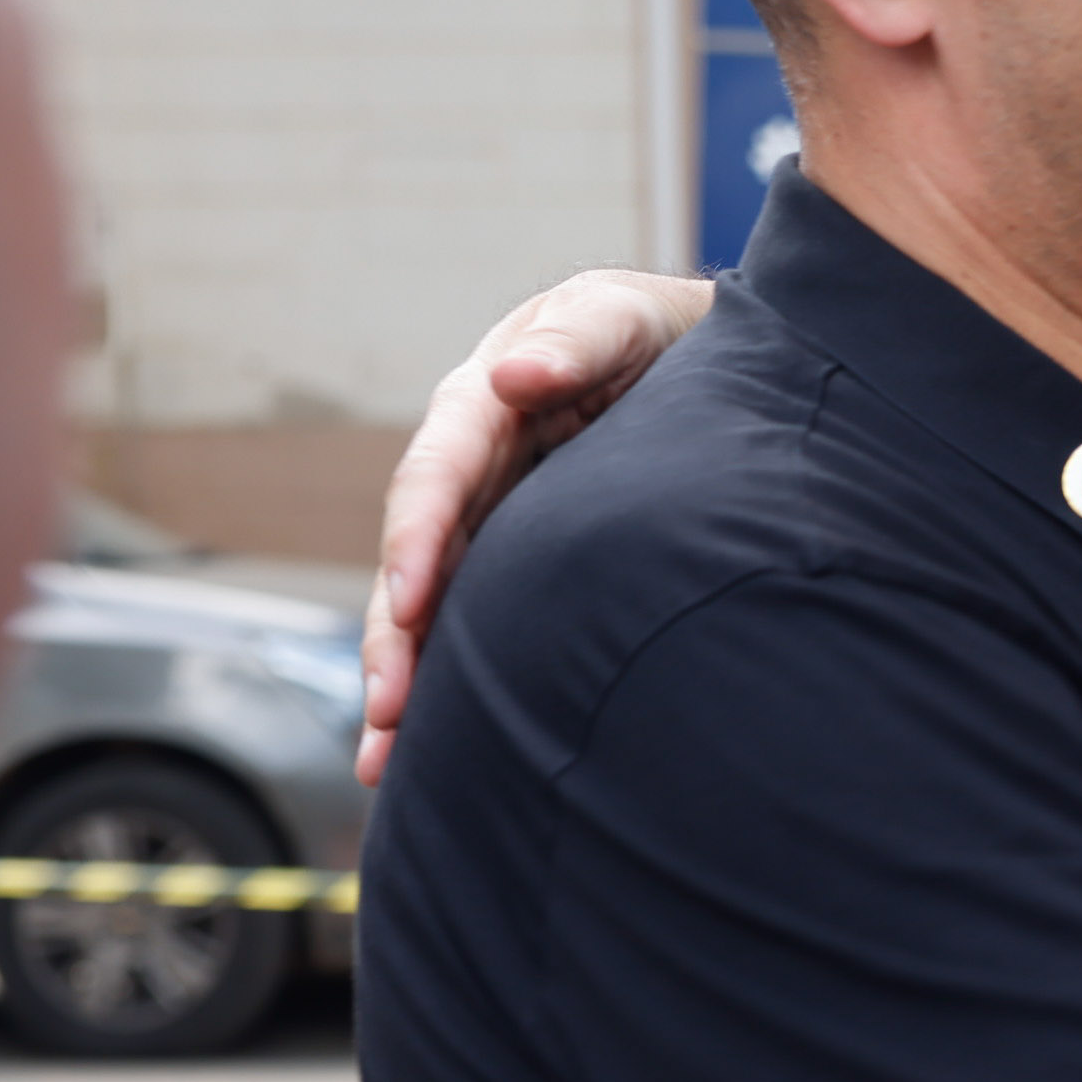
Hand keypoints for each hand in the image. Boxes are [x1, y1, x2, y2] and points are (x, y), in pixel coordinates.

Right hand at [358, 268, 714, 782]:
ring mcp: (488, 519)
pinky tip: (425, 753)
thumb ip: (578, 342)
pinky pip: (470, 624)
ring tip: (382, 763)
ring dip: (404, 681)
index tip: (409, 602)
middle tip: (388, 715)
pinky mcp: (514, 561)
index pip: (439, 473)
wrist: (699, 357)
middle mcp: (470, 468)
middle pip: (415, 558)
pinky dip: (448, 684)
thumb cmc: (656, 330)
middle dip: (395, 638)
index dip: (419, 538)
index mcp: (484, 404)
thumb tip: (514, 375)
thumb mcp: (622, 318)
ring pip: (429, 606)